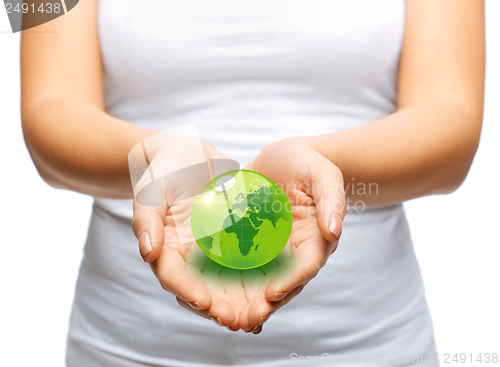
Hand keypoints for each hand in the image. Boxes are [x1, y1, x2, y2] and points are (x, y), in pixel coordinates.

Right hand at [132, 137, 247, 329]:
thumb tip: (148, 252)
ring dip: (239, 301)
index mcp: (165, 249)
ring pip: (223, 283)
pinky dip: (255, 277)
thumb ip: (147, 219)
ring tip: (259, 314)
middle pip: (201, 289)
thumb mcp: (152, 189)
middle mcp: (188, 256)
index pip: (173, 277)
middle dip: (219, 308)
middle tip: (239, 321)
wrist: (188, 154)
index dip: (188, 292)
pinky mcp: (230, 240)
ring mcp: (210, 249)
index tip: (206, 303)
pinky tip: (274, 286)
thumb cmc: (165, 169)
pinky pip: (243, 260)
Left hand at [237, 138, 345, 332]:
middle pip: (283, 283)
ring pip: (261, 281)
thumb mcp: (324, 175)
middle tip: (245, 321)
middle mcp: (294, 251)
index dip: (291, 282)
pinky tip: (210, 293)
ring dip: (246, 301)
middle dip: (265, 303)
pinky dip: (229, 280)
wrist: (287, 158)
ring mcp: (272, 249)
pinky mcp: (252, 242)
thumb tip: (334, 230)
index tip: (272, 294)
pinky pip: (241, 263)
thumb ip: (332, 200)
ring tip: (227, 318)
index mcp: (315, 239)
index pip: (306, 266)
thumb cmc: (310, 164)